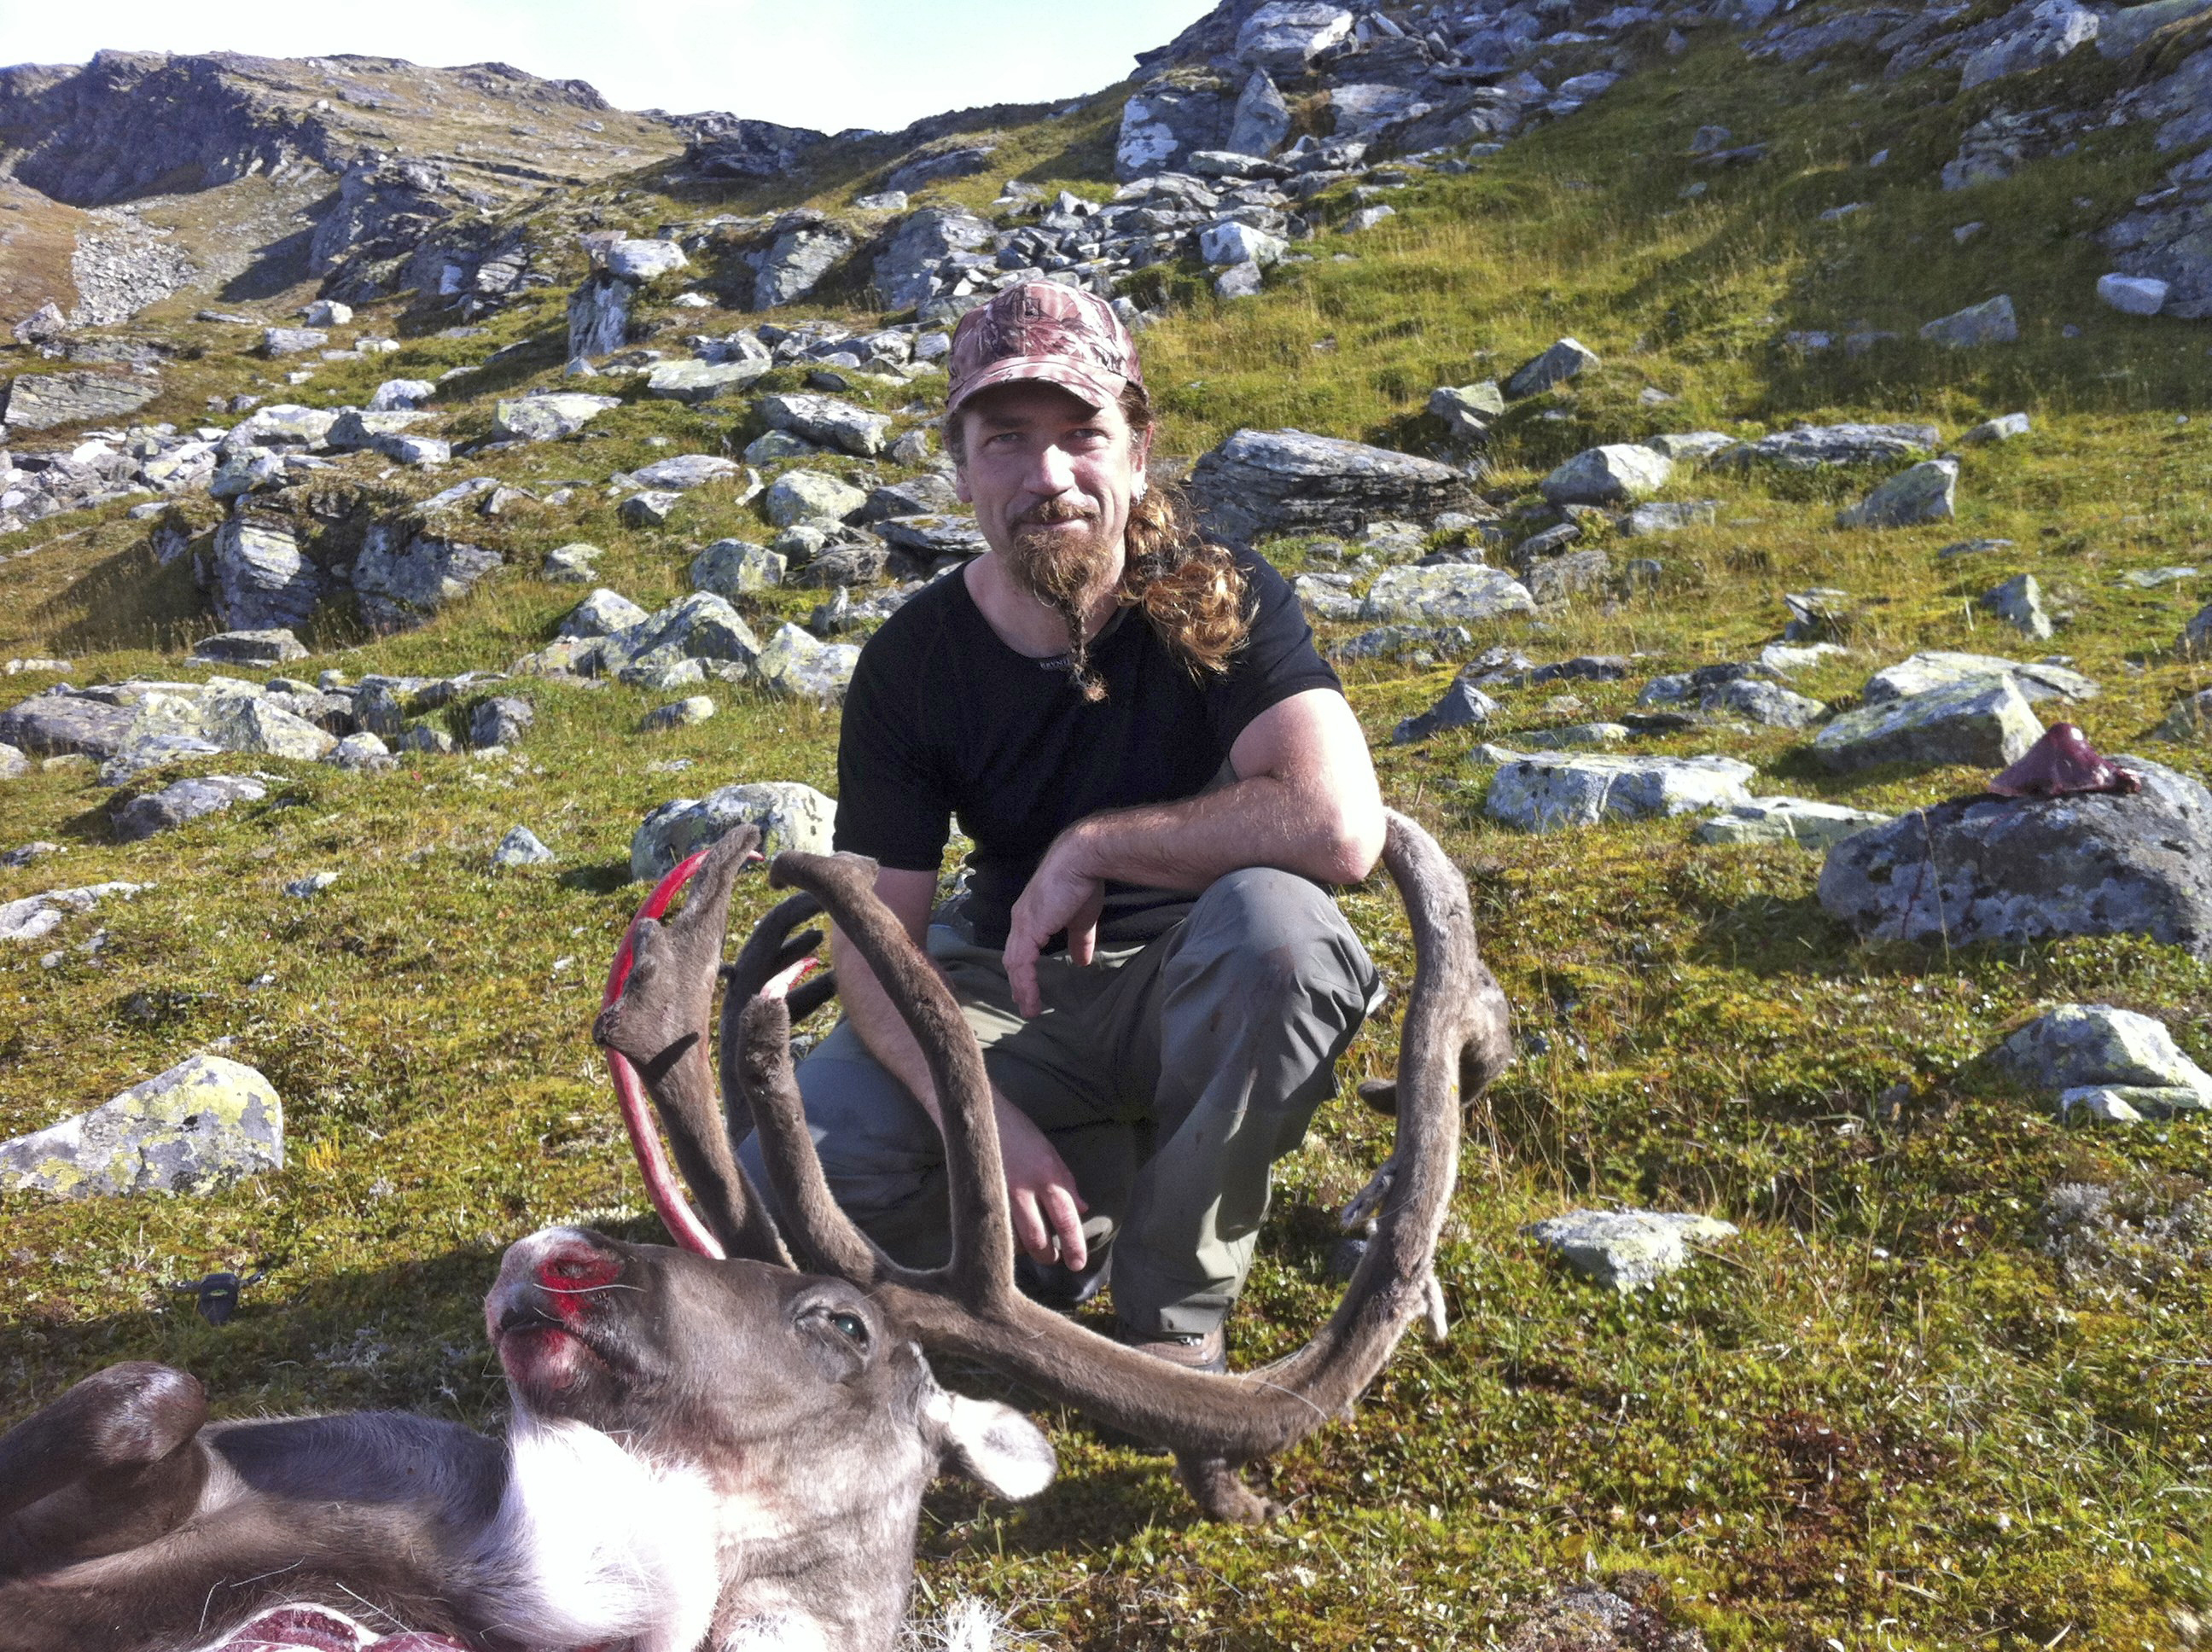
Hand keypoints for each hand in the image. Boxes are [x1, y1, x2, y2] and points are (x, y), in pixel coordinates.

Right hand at [993, 1099, 1087, 1269]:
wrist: (980, 1117)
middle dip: (1047, 1256)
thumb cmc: (1020, 1133)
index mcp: (1048, 1175)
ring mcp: (1001, 1195)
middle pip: (1038, 1239)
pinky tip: (1012, 1234)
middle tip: (1053, 1258)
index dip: (1074, 1245)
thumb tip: (1081, 1208)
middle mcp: (1025, 1189)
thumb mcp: (1050, 1154)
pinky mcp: (982, 1196)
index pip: (1066, 1219)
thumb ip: (1066, 1183)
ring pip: (1014, 1239)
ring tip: (1034, 1249)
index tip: (1077, 1263)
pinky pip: (999, 1227)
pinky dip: (1008, 1236)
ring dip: (1027, 1250)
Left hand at [1003, 830, 1104, 1018]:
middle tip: (1024, 1003)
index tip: (1029, 988)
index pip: (1021, 947)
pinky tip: (1032, 999)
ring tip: (1029, 1009)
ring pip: (1014, 964)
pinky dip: (1025, 984)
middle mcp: (1021, 920)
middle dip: (1018, 982)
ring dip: (1021, 989)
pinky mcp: (1029, 929)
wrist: (1081, 860)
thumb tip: (1083, 962)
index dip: (1023, 969)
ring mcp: (1022, 924)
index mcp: (1031, 915)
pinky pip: (1022, 964)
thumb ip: (1079, 941)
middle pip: (1013, 958)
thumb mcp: (1082, 918)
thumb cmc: (1082, 883)